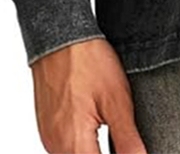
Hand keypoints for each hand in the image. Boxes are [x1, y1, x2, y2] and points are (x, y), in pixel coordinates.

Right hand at [31, 38, 146, 153]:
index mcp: (74, 144)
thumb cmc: (87, 62)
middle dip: (106, 153)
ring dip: (94, 151)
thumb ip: (127, 139)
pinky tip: (98, 131)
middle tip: (126, 143)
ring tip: (114, 136)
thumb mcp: (117, 100)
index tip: (131, 149)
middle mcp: (56, 147)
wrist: (61, 38)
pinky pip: (66, 148)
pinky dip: (83, 146)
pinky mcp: (48, 128)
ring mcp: (49, 138)